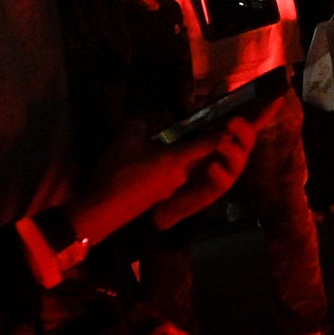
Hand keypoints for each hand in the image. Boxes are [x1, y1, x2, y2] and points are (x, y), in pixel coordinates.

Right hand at [69, 135, 209, 243]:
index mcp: (178, 159)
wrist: (102, 211)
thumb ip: (138, 125)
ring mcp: (169, 189)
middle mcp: (180, 175)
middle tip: (176, 127)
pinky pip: (164, 177)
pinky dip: (158, 168)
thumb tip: (143, 123)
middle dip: (187, 140)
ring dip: (169, 155)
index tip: (232, 123)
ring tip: (150, 145)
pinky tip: (138, 165)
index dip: (221, 132)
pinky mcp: (157, 197)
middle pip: (191, 153)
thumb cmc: (119, 173)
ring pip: (176, 165)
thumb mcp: (125, 139)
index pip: (208, 143)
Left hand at [159, 89, 291, 219]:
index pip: (251, 122)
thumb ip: (209, 110)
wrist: (167, 191)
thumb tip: (223, 83)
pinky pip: (224, 180)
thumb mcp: (195, 130)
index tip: (277, 97)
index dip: (266, 111)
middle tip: (233, 121)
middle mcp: (234, 153)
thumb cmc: (186, 158)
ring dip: (233, 149)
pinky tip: (212, 166)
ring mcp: (228, 171)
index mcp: (231, 137)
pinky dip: (219, 172)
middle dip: (244, 129)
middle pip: (248, 140)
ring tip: (222, 142)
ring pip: (240, 160)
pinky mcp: (217, 188)